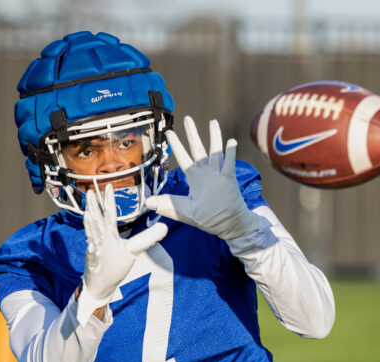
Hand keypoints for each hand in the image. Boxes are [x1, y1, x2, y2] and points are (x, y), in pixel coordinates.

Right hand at [76, 185, 167, 321]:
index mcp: (109, 234)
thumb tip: (164, 227)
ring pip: (92, 234)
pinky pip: (92, 254)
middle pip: (98, 220)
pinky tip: (91, 245)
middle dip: (94, 206)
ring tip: (88, 213)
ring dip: (89, 224)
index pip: (110, 214)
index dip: (109, 201)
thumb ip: (147, 238)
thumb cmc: (115, 264)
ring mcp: (96, 249)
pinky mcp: (94, 261)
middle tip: (90, 191)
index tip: (108, 186)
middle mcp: (101, 238)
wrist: (103, 283)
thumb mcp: (134, 249)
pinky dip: (91, 248)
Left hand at [144, 116, 263, 241]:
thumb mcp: (183, 212)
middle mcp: (206, 173)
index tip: (169, 133)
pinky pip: (230, 163)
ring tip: (213, 122)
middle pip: (198, 149)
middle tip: (187, 118)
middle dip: (192, 134)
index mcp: (195, 179)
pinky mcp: (229, 179)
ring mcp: (218, 175)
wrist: (227, 225)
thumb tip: (148, 203)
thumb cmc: (207, 219)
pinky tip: (231, 141)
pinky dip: (230, 152)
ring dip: (214, 136)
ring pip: (215, 151)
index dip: (176, 146)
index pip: (183, 158)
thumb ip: (167, 205)